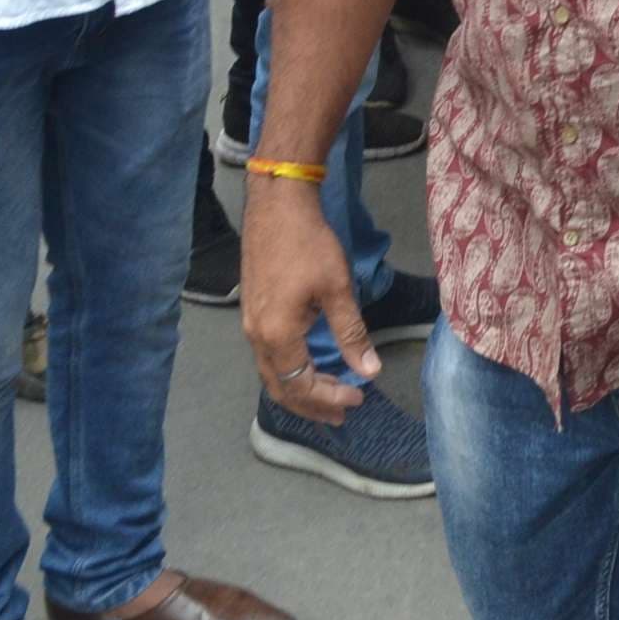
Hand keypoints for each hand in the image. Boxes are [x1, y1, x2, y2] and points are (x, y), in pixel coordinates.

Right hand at [238, 182, 376, 420]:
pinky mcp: (252, 311)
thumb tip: (369, 371)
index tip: (357, 399)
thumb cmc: (309, 244)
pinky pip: (268, 356)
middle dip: (311, 405)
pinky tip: (307, 366)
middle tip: (342, 414)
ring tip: (328, 397)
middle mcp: (256, 336)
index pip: (301, 385)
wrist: (277, 205)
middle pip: (280, 388)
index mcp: (277, 335)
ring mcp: (250, 324)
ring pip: (272, 374)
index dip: (329, 399)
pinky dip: (289, 371)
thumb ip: (351, 334)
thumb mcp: (338, 289)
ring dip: (299, 390)